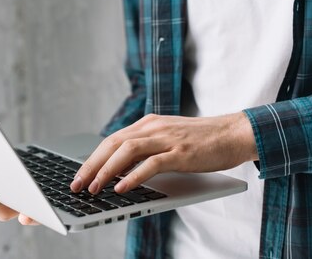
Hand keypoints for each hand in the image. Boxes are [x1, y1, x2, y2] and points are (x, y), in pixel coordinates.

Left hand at [70, 112, 257, 193]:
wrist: (234, 133)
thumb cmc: (202, 140)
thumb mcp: (169, 139)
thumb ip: (148, 148)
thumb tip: (122, 169)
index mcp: (149, 123)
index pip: (112, 139)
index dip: (93, 157)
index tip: (80, 175)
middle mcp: (154, 127)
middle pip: (113, 143)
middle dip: (92, 165)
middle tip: (78, 184)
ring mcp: (167, 138)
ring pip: (127, 151)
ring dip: (107, 171)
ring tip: (95, 188)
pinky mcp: (181, 152)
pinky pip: (151, 164)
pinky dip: (133, 176)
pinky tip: (122, 188)